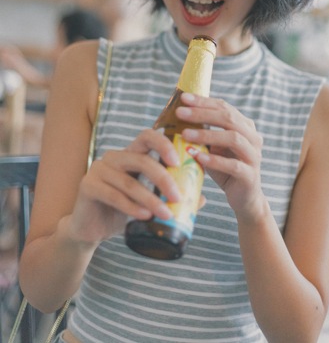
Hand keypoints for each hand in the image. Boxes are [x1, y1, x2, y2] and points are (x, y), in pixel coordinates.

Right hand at [67, 128, 181, 244]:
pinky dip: (132, 207)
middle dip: (163, 178)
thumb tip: (201, 199)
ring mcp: (99, 169)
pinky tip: (145, 216)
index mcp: (130, 154)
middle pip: (142, 159)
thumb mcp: (148, 202)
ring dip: (151, 199)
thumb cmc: (122, 211)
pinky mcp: (88, 186)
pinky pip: (114, 196)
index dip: (163, 144)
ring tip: (166, 213)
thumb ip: (169, 196)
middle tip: (178, 196)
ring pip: (130, 182)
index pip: (147, 136)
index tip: (179, 162)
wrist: (90, 229)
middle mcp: (114, 157)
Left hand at [177, 93, 265, 221]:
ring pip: (233, 138)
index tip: (183, 98)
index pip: (224, 107)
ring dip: (207, 134)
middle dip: (203, 113)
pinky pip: (233, 165)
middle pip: (229, 119)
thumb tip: (178, 116)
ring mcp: (254, 156)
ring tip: (185, 134)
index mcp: (245, 126)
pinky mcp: (250, 175)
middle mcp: (253, 138)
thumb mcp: (213, 147)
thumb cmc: (225, 169)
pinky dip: (215, 160)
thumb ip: (204, 132)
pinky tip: (198, 157)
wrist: (244, 199)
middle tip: (180, 112)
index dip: (204, 101)